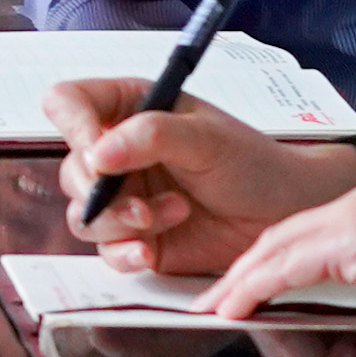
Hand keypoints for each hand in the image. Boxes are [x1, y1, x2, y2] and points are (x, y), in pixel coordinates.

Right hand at [45, 83, 355, 275]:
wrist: (286, 215)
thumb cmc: (254, 164)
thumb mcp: (206, 138)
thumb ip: (150, 136)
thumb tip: (98, 152)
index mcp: (130, 110)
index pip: (69, 103)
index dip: (73, 126)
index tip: (98, 152)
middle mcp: (120, 153)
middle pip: (71, 168)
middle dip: (99, 191)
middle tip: (137, 204)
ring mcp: (127, 197)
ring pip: (84, 214)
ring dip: (118, 223)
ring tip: (169, 216)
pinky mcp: (137, 238)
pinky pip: (106, 250)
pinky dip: (124, 253)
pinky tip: (151, 250)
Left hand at [217, 176, 355, 327]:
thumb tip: (337, 353)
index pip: (309, 233)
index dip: (270, 264)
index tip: (243, 291)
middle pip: (285, 234)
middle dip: (244, 270)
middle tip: (214, 300)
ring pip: (278, 244)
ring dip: (241, 280)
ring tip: (215, 308)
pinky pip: (289, 262)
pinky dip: (257, 286)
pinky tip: (237, 308)